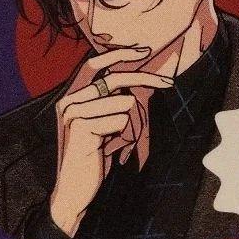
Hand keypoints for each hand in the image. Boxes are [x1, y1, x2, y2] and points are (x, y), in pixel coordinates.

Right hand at [48, 47, 172, 236]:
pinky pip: (121, 120)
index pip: (93, 64)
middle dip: (146, 79)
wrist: (76, 188)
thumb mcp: (106, 124)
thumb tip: (145, 81)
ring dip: (132, 124)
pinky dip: (125, 135)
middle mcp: (69, 100)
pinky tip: (109, 149)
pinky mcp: (82, 127)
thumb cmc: (95, 156)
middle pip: (115, 79)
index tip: (145, 50)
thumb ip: (115, 101)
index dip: (118, 54)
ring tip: (117, 143)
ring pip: (124, 103)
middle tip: (168, 83)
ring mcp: (73, 112)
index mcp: (72, 96)